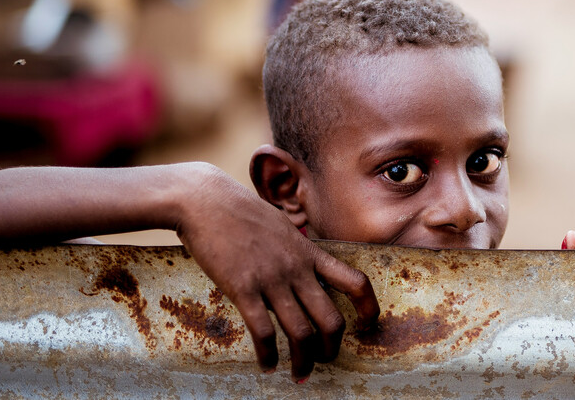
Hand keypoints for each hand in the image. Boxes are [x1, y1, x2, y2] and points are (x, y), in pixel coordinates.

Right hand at [176, 165, 378, 381]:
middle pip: (330, 318)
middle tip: (327, 360)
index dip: (368, 306)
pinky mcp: (243, 288)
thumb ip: (295, 249)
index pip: (354, 281)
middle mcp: (297, 269)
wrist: (206, 201)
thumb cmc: (240, 212)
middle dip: (332, 347)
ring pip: (300, 332)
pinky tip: (268, 365)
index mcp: (309, 253)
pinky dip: (268, 355)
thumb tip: (303, 264)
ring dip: (303, 360)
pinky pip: (263, 331)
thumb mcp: (282, 227)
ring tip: (300, 374)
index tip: (368, 322)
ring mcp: (272, 279)